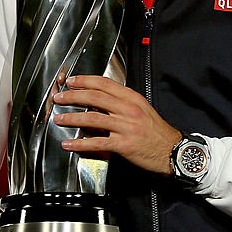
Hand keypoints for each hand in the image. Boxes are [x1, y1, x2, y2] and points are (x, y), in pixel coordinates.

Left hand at [52, 75, 181, 174]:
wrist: (172, 150)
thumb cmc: (157, 131)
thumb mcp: (142, 109)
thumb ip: (123, 103)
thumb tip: (100, 100)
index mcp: (132, 99)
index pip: (105, 84)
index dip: (85, 81)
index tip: (72, 81)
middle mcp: (129, 110)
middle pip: (95, 98)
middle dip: (73, 96)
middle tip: (60, 98)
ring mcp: (126, 127)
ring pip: (93, 119)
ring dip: (73, 118)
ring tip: (59, 119)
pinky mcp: (124, 144)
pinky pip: (97, 142)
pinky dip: (80, 143)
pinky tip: (69, 143)